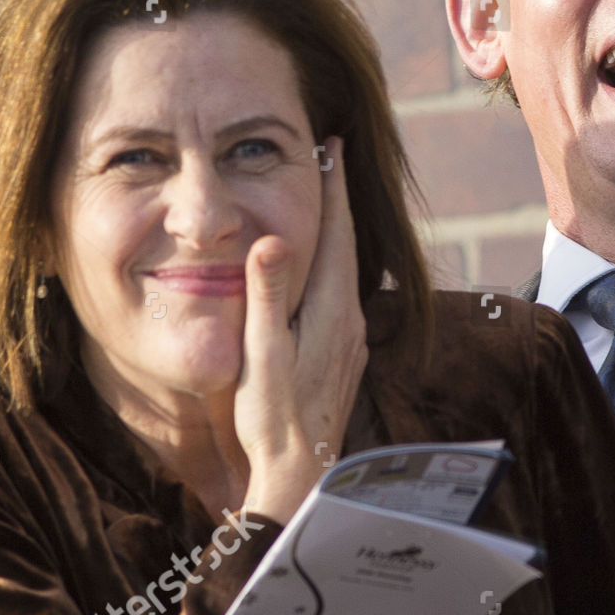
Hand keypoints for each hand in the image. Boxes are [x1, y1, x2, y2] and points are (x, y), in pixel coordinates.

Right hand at [233, 136, 366, 517]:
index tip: (333, 144)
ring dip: (336, 232)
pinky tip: (322, 269)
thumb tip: (269, 239)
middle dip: (337, 201)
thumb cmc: (273, 415)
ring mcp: (351, 339)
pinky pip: (343, 293)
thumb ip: (266, 295)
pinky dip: (333, 265)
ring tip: (325, 202)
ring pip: (347, 269)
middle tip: (330, 158)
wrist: (302, 469)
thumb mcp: (262, 352)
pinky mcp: (345, 355)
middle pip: (346, 245)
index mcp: (330, 309)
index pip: (335, 233)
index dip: (332, 188)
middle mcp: (350, 319)